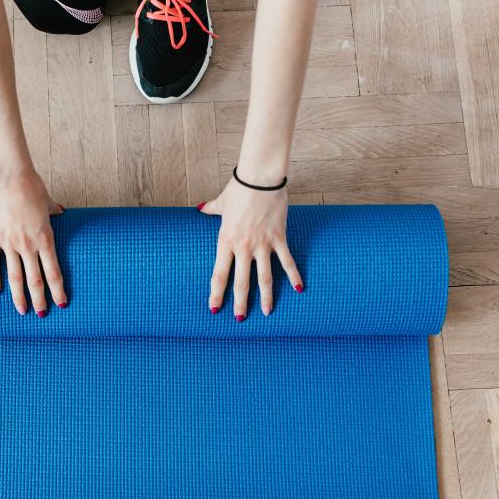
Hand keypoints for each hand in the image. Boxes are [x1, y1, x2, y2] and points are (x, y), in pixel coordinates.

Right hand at [0, 172, 66, 315]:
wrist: (9, 176)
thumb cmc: (31, 186)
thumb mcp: (47, 201)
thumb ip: (54, 211)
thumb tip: (61, 212)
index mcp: (45, 238)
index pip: (53, 272)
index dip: (58, 290)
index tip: (61, 303)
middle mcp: (28, 245)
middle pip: (35, 280)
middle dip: (40, 299)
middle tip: (42, 314)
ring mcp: (9, 243)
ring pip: (15, 276)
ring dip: (19, 296)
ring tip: (22, 311)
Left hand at [199, 179, 303, 319]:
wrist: (259, 178)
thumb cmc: (240, 189)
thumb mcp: (222, 202)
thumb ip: (211, 209)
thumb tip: (199, 208)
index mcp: (225, 241)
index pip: (219, 274)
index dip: (217, 293)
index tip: (214, 308)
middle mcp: (243, 247)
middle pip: (241, 282)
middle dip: (240, 303)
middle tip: (240, 319)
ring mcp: (262, 244)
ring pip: (264, 278)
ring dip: (266, 297)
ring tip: (267, 313)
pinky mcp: (279, 238)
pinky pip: (287, 261)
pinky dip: (294, 276)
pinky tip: (298, 290)